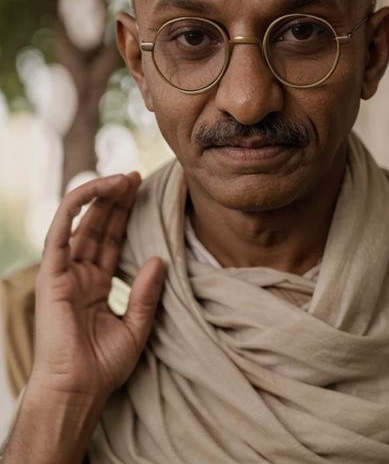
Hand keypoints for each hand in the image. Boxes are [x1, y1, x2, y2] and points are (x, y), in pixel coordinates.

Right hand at [29, 173, 164, 399]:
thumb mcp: (136, 326)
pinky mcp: (51, 275)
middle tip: (136, 176)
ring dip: (100, 198)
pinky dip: (75, 208)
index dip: (125, 216)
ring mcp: (63, 273)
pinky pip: (60, 232)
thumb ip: (147, 292)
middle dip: (116, 200)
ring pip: (81, 223)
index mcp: (95, 285)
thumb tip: (160, 259)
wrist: (78, 390)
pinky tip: (94, 189)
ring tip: (124, 178)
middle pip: (98, 227)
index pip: (112, 241)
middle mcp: (79, 274)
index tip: (142, 193)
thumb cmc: (103, 367)